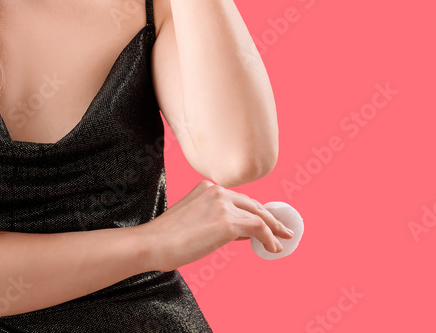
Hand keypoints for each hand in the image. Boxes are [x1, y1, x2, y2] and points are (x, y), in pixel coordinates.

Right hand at [135, 180, 294, 272]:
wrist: (153, 243)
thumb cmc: (167, 238)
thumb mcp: (193, 220)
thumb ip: (217, 220)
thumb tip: (243, 232)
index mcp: (206, 187)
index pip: (239, 199)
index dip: (256, 211)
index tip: (267, 223)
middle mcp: (216, 191)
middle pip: (253, 204)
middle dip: (270, 218)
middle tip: (283, 230)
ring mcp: (222, 205)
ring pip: (259, 215)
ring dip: (274, 229)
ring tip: (283, 240)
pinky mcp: (227, 222)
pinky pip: (259, 228)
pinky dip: (270, 238)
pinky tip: (273, 248)